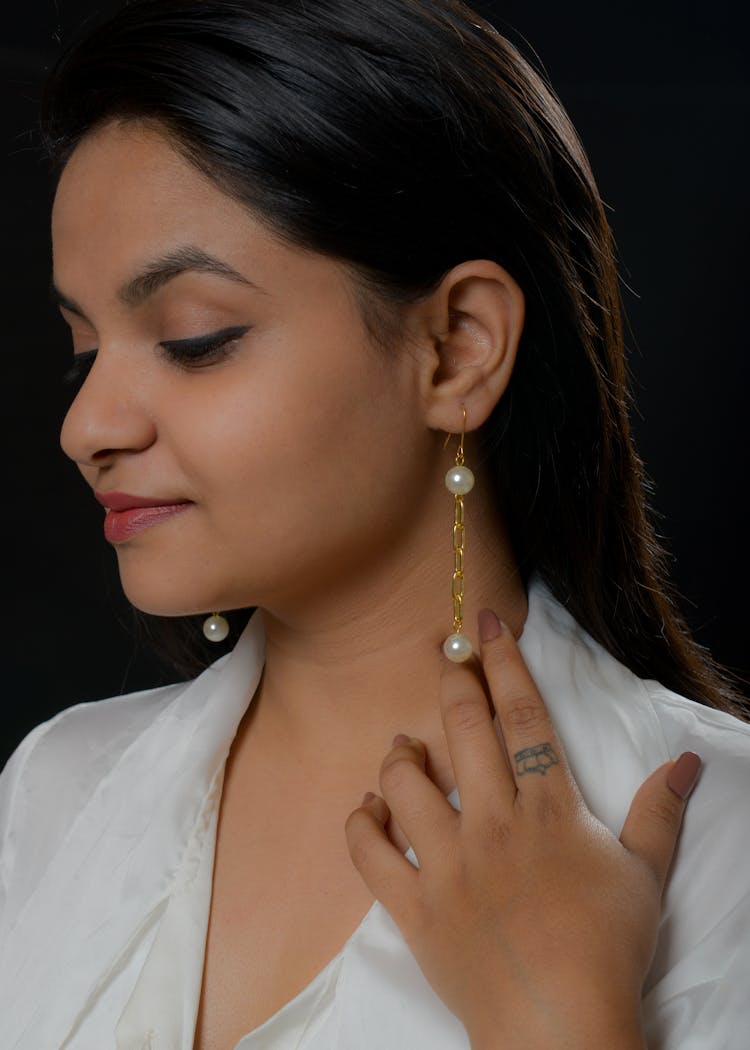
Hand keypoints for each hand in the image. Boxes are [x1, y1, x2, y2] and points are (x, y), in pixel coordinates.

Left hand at [345, 609, 700, 1049]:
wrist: (561, 1030)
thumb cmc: (606, 949)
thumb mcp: (645, 875)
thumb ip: (660, 812)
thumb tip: (687, 759)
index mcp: (548, 810)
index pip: (523, 717)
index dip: (503, 662)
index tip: (485, 622)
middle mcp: (491, 825)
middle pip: (463, 732)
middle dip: (451, 682)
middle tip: (442, 655)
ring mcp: (447, 865)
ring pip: (405, 784)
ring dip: (400, 754)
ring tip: (405, 746)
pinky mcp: (415, 907)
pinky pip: (370, 853)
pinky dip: (361, 822)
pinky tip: (369, 806)